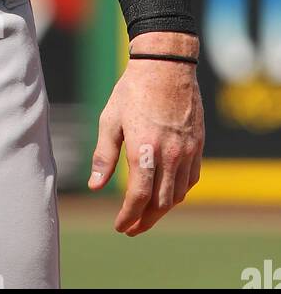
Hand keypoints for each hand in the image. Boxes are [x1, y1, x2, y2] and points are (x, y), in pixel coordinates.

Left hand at [88, 34, 204, 235]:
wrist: (165, 65)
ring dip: (162, 210)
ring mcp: (187, 151)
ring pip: (178, 194)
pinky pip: (191, 179)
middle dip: (145, 220)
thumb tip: (95, 186)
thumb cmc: (132, 90)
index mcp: (144, 149)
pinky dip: (179, 192)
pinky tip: (168, 193)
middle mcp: (169, 155)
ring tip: (146, 215)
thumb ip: (103, 156)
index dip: (128, 216)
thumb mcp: (110, 120)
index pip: (138, 197)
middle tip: (131, 228)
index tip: (119, 225)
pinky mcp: (197, 145)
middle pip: (160, 203)